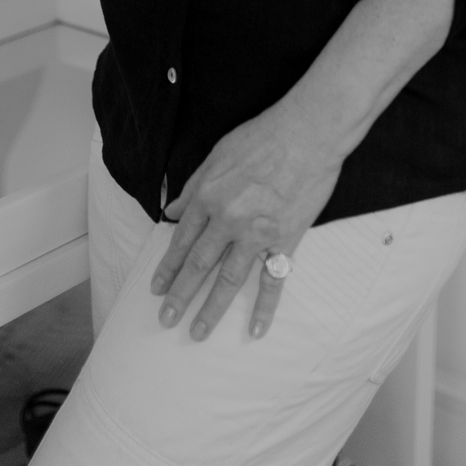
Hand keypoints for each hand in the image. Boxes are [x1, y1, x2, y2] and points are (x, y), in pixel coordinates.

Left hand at [149, 96, 342, 343]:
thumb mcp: (218, 154)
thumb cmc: (264, 136)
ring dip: (211, 309)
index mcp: (208, 195)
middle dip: (180, 295)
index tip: (157, 288)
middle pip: (198, 264)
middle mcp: (228, 219)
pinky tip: (256, 330)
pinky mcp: (285, 240)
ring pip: (228, 279)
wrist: (309, 133)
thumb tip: (173, 210)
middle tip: (165, 320)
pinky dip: (265, 307)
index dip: (168, 266)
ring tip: (197, 332)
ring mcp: (257, 234)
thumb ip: (194, 185)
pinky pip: (272, 280)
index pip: (181, 239)